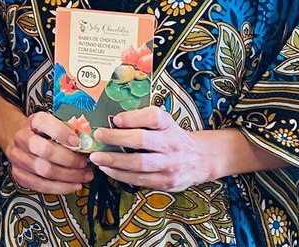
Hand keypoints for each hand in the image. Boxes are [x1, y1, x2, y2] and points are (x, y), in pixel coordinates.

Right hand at [5, 111, 93, 194]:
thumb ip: (69, 130)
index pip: (43, 122)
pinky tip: (73, 185)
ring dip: (69, 176)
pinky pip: (41, 185)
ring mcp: (18, 157)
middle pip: (45, 150)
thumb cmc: (42, 133)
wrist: (22, 141)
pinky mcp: (19, 174)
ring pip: (45, 171)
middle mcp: (22, 138)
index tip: (78, 142)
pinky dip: (61, 187)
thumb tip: (87, 143)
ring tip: (83, 176)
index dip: (61, 133)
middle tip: (84, 163)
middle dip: (69, 160)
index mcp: (32, 122)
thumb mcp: (54, 124)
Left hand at [90, 106, 210, 191]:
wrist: (201, 159)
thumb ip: (141, 120)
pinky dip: (121, 175)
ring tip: (97, 157)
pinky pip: (141, 180)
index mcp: (168, 125)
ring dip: (115, 161)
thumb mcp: (163, 123)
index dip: (133, 118)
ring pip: (139, 163)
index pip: (153, 117)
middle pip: (142, 140)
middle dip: (116, 138)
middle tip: (98, 136)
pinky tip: (108, 169)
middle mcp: (171, 144)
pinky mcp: (167, 182)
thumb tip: (110, 121)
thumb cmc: (172, 136)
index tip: (116, 119)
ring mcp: (170, 165)